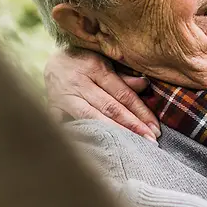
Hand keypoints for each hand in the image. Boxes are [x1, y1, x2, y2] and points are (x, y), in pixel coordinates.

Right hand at [43, 47, 158, 139]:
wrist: (51, 59)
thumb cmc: (85, 61)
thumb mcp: (104, 62)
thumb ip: (123, 76)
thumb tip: (145, 85)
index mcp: (96, 67)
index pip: (123, 94)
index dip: (140, 112)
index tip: (155, 129)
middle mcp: (79, 82)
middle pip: (110, 107)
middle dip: (132, 125)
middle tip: (150, 141)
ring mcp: (64, 96)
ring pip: (91, 117)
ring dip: (114, 132)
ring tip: (132, 145)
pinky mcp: (52, 107)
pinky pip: (65, 124)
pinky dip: (79, 134)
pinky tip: (96, 146)